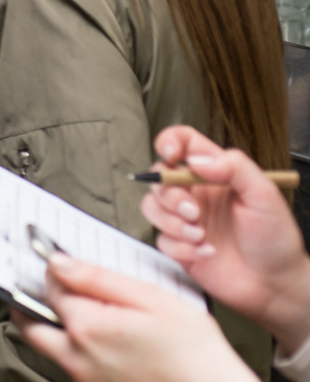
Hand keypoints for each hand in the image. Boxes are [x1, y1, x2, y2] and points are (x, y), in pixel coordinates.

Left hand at [13, 253, 256, 381]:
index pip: (48, 288)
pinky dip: (73, 348)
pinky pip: (70, 366)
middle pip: (31, 324)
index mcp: (86, 327)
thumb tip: (58, 262)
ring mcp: (85, 378)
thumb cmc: (194, 351)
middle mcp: (76, 357)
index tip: (59, 260)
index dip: (53, 270)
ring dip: (50, 326)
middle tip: (44, 287)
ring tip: (75, 309)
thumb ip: (98, 278)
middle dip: (29, 302)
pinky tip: (101, 338)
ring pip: (48, 348)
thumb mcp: (151, 298)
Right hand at [140, 125, 309, 351]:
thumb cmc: (276, 239)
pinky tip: (207, 253)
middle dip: (170, 195)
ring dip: (172, 223)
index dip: (170, 141)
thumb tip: (197, 160)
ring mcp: (186, 220)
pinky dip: (182, 248)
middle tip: (194, 212)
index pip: (184, 143)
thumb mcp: (264, 195)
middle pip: (158, 178)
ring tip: (201, 236)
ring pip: (151, 207)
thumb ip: (235, 168)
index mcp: (215, 175)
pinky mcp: (180, 246)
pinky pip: (161, 239)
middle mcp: (196, 194)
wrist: (275, 285)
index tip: (171, 155)